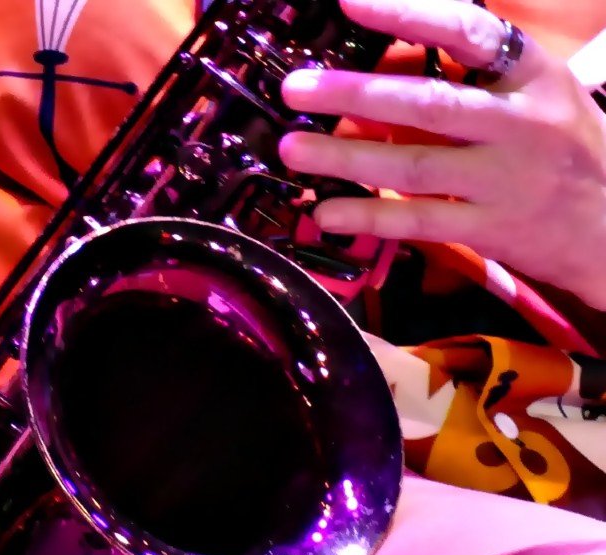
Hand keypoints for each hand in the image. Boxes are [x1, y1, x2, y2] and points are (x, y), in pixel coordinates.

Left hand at [279, 0, 605, 308]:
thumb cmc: (565, 148)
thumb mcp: (540, 91)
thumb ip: (477, 71)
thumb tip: (397, 44)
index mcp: (532, 75)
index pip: (468, 32)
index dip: (407, 13)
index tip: (350, 0)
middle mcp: (520, 124)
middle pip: (426, 105)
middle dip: (353, 96)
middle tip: (296, 89)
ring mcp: (505, 180)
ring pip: (413, 167)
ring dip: (345, 159)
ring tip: (292, 150)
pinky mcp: (492, 229)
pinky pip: (419, 222)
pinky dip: (369, 216)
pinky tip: (326, 212)